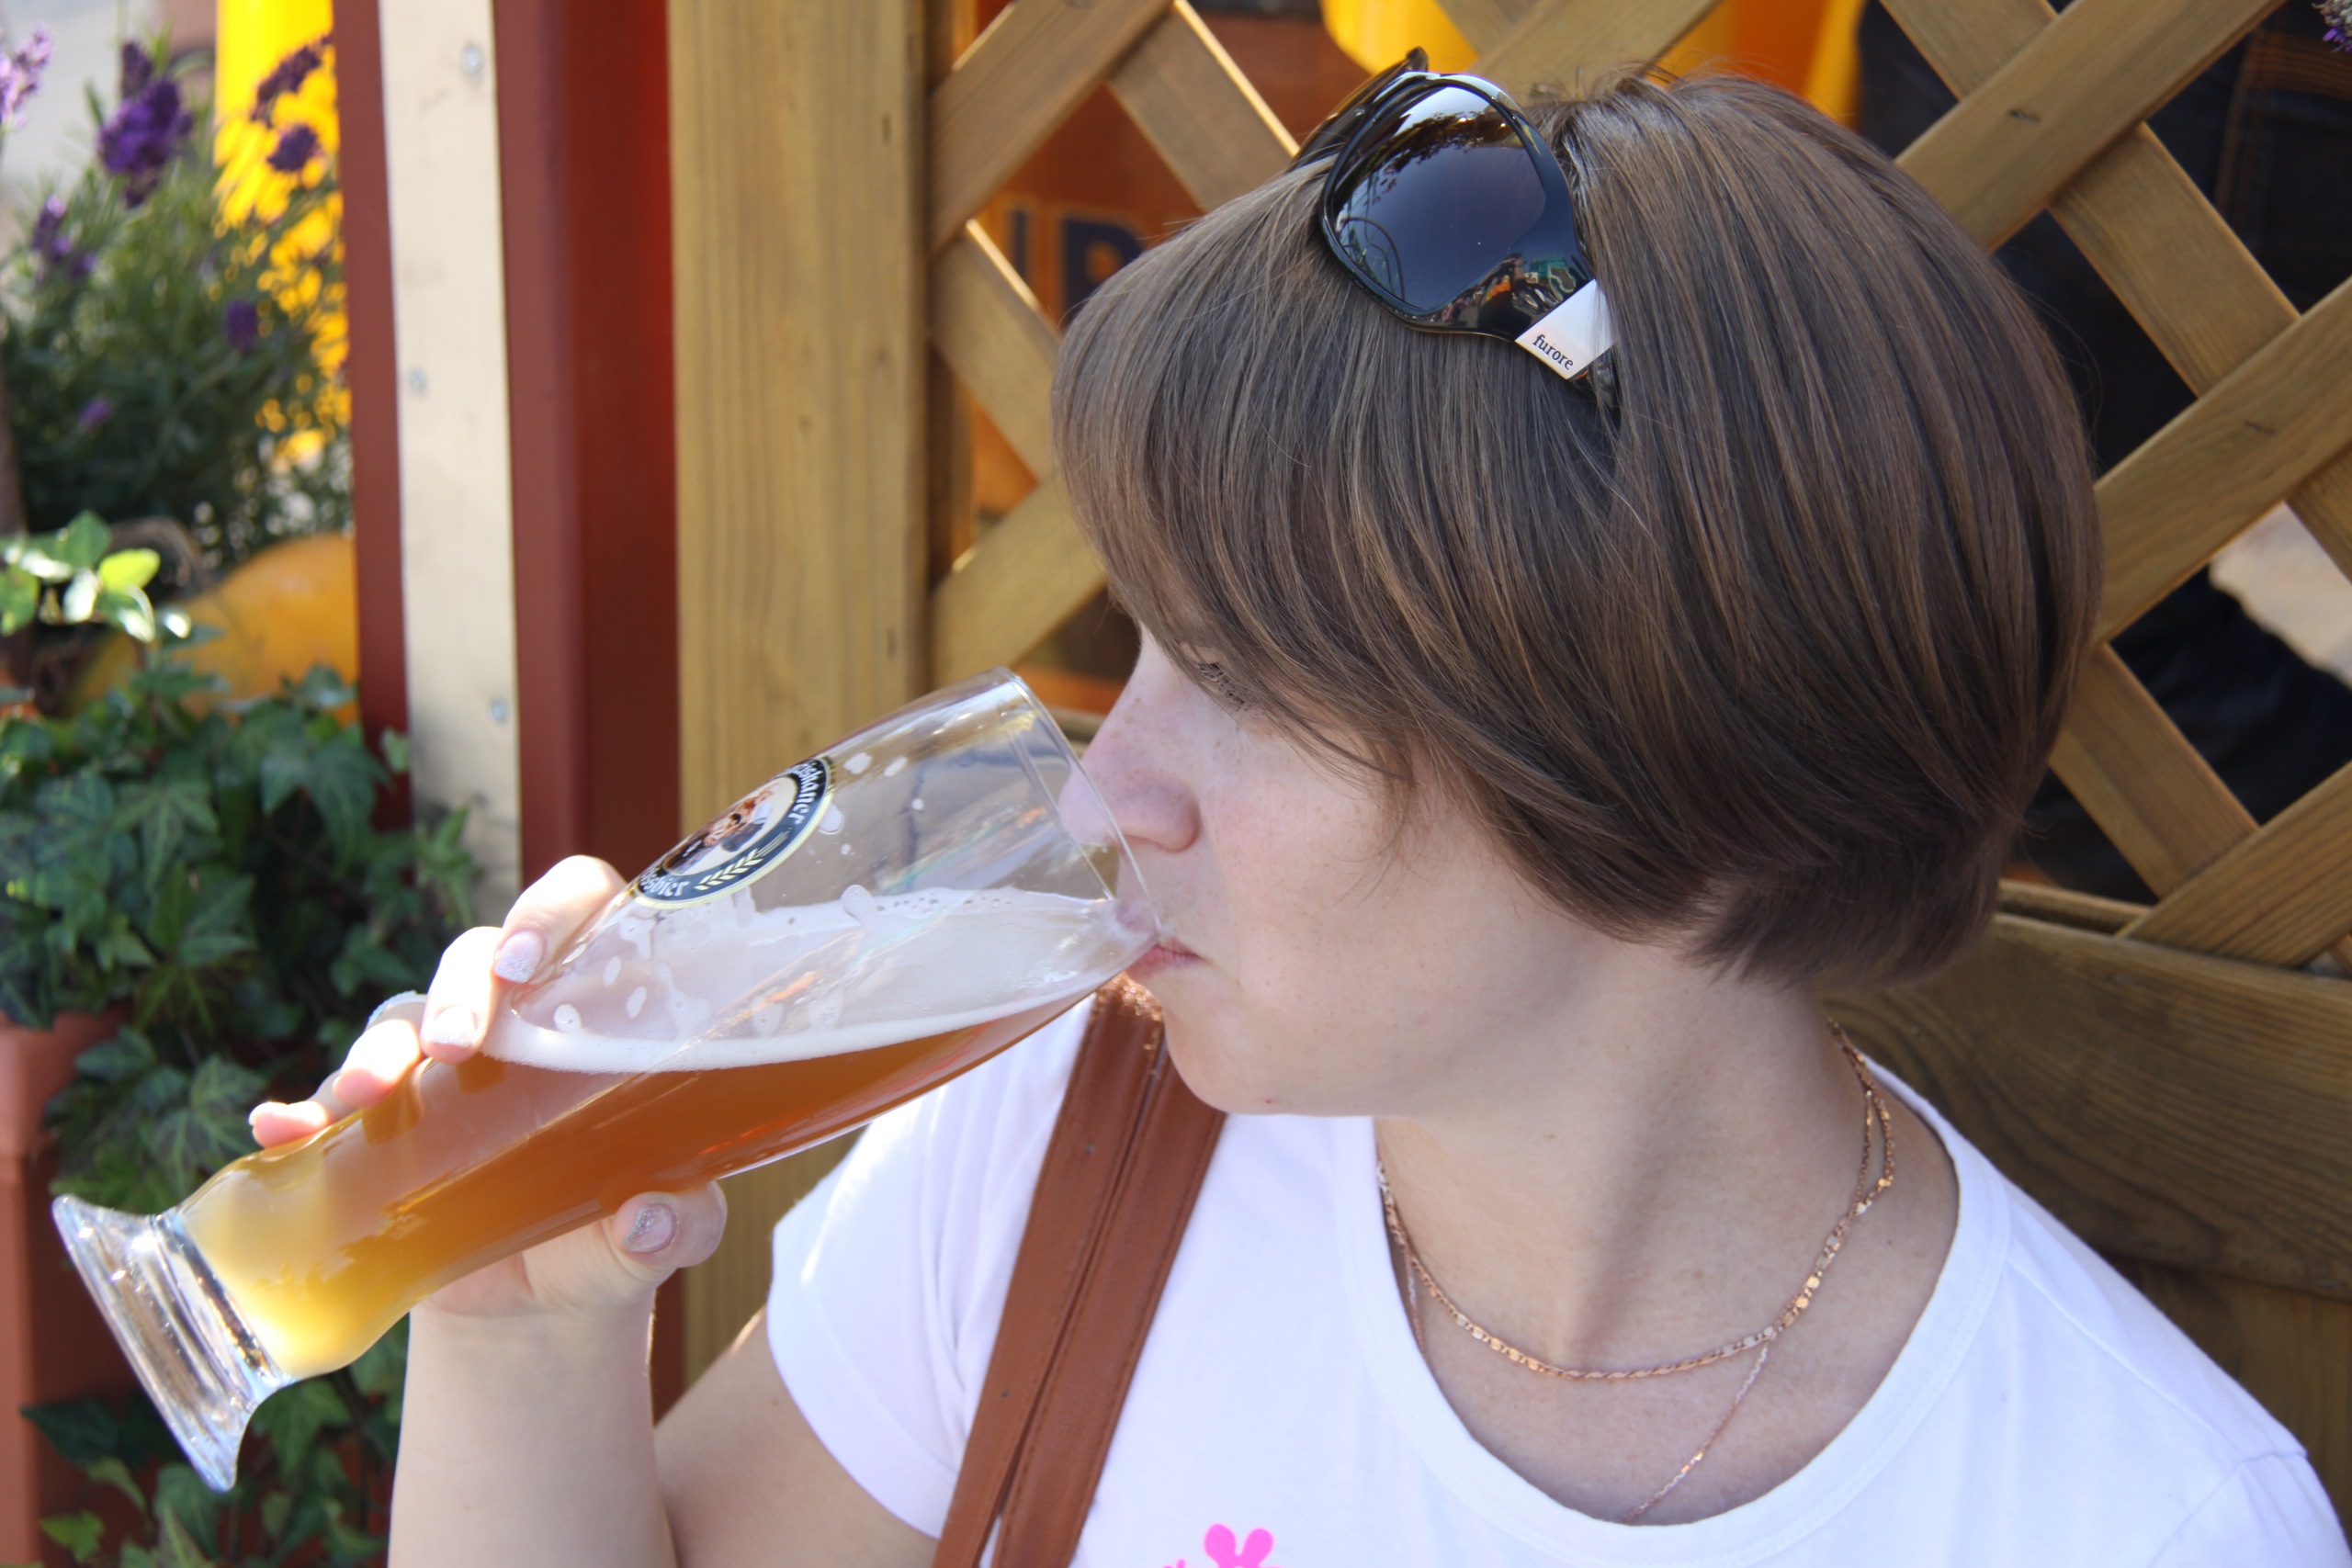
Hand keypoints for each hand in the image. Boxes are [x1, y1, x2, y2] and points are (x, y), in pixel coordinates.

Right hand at [247, 856, 726, 1322]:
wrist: (537, 1299)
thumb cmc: (616, 1229)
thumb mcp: (662, 1231)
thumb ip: (681, 1222)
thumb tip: (653, 1217)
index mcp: (596, 1005)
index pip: (581, 908)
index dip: (550, 911)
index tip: (526, 962)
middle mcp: (514, 1014)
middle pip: (476, 957)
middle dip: (458, 991)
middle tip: (456, 1047)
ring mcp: (439, 1061)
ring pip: (399, 1016)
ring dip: (377, 1048)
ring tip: (364, 1096)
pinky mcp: (384, 1117)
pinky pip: (331, 1097)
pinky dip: (304, 1108)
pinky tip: (280, 1129)